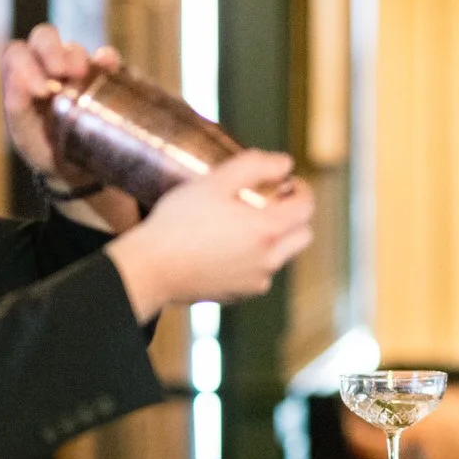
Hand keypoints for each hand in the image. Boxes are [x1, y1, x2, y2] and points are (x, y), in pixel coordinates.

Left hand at [1, 24, 112, 184]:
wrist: (78, 170)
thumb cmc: (45, 151)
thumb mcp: (25, 137)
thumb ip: (17, 108)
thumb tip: (20, 80)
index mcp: (23, 77)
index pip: (17, 54)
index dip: (26, 65)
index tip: (41, 90)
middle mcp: (48, 66)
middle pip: (44, 37)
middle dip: (51, 50)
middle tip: (60, 72)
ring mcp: (77, 69)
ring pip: (74, 49)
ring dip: (76, 58)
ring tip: (80, 77)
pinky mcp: (105, 76)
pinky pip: (106, 59)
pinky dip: (107, 58)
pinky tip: (108, 64)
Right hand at [105, 149, 314, 316]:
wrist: (151, 268)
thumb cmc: (179, 222)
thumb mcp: (215, 181)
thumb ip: (255, 166)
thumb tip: (285, 163)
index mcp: (268, 230)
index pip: (306, 208)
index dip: (302, 190)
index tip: (288, 182)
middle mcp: (269, 260)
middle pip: (303, 236)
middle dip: (295, 216)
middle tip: (272, 201)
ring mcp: (255, 282)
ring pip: (281, 257)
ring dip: (275, 238)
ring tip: (245, 223)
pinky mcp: (238, 295)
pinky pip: (259, 274)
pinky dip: (254, 259)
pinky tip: (226, 247)